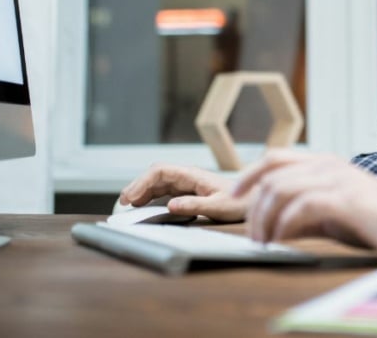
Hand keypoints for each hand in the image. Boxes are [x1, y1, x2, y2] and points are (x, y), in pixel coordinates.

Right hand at [119, 163, 246, 221]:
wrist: (254, 200)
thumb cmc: (239, 202)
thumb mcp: (218, 206)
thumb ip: (195, 205)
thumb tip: (170, 205)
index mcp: (193, 175)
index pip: (161, 171)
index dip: (142, 182)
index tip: (130, 196)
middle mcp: (188, 176)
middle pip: (155, 175)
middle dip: (137, 186)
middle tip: (122, 203)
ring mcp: (187, 183)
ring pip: (158, 183)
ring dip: (142, 191)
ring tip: (128, 205)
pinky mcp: (188, 192)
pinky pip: (164, 191)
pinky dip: (151, 197)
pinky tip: (143, 206)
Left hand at [232, 150, 376, 257]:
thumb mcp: (335, 215)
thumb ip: (307, 214)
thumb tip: (275, 225)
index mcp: (326, 163)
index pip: (275, 158)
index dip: (248, 175)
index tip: (233, 197)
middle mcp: (329, 165)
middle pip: (271, 175)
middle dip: (253, 207)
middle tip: (253, 237)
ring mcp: (338, 179)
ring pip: (281, 189)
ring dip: (264, 218)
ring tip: (264, 243)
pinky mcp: (347, 199)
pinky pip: (301, 206)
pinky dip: (284, 224)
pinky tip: (283, 241)